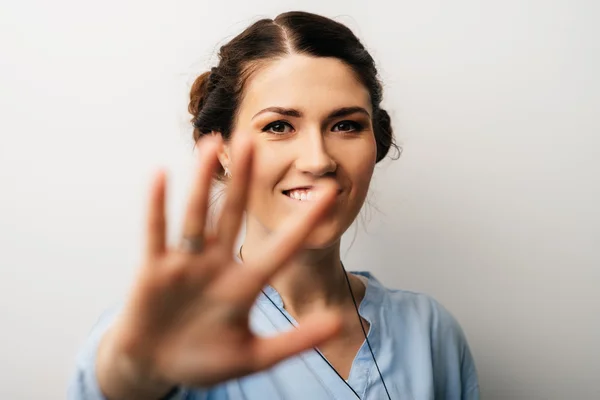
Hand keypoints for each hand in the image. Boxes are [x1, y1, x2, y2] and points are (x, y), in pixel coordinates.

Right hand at [97, 135, 341, 398]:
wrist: (157, 368)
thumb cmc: (204, 362)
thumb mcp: (254, 357)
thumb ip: (294, 341)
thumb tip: (338, 323)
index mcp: (244, 285)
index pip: (281, 248)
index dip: (304, 222)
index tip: (329, 191)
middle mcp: (216, 265)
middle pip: (233, 215)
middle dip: (243, 180)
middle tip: (254, 139)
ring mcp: (185, 264)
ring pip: (197, 215)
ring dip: (202, 181)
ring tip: (212, 144)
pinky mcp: (155, 270)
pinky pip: (157, 233)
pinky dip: (158, 206)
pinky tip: (160, 175)